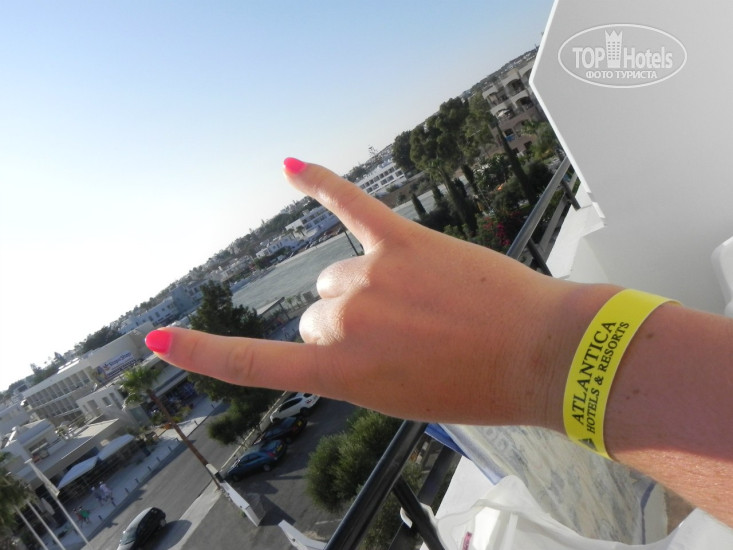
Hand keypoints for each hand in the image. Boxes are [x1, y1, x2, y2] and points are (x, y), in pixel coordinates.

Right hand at [146, 159, 600, 426]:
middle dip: (351, 325)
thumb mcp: (399, 397)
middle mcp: (343, 322)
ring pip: (338, 274)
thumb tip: (333, 320)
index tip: (162, 340)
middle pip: (316, 311)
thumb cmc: (477, 385)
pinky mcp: (402, 242)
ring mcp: (371, 278)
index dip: (203, 354)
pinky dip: (323, 184)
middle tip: (406, 339)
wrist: (541, 357)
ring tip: (421, 304)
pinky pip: (352, 205)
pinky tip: (293, 166)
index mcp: (338, 373)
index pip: (253, 364)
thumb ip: (353, 363)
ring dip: (367, 286)